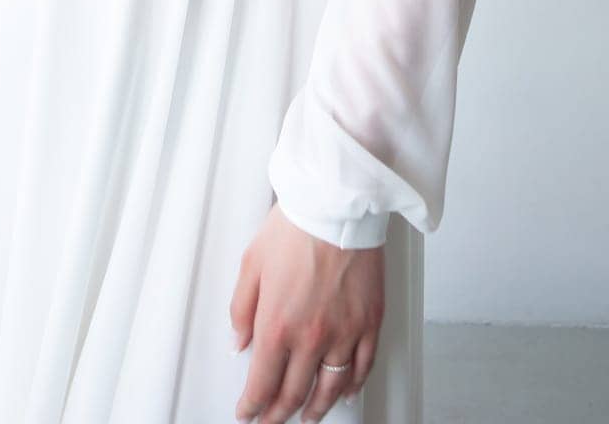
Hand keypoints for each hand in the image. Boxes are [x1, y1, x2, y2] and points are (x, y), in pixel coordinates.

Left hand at [229, 203, 383, 422]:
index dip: (252, 406)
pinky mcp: (369, 323)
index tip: (247, 412)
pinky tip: (346, 392)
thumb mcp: (251, 264)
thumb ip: (241, 309)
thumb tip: (239, 342)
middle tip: (270, 420)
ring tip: (307, 415)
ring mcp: (344, 333)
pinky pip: (362, 367)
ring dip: (316, 408)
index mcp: (277, 325)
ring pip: (330, 388)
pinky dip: (353, 386)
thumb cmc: (295, 227)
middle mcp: (311, 338)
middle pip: (293, 393)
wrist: (336, 205)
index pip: (262, 383)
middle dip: (278, 413)